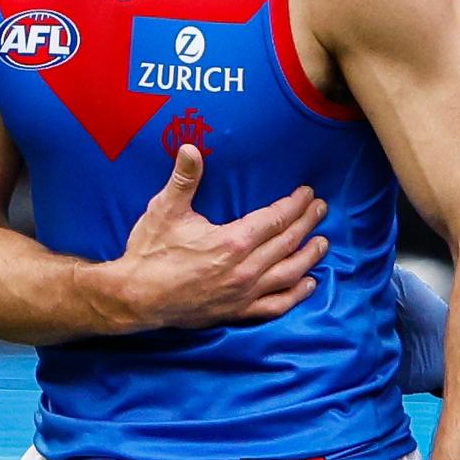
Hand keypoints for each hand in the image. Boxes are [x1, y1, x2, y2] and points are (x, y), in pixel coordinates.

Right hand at [118, 145, 328, 328]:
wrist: (135, 297)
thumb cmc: (150, 251)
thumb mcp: (165, 209)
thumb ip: (184, 178)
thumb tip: (190, 147)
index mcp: (232, 241)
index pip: (275, 219)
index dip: (294, 205)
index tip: (307, 193)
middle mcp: (245, 269)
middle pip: (287, 243)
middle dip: (307, 223)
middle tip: (321, 208)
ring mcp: (243, 294)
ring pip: (288, 274)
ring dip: (309, 257)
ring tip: (323, 243)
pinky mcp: (237, 312)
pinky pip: (275, 305)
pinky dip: (295, 295)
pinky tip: (307, 285)